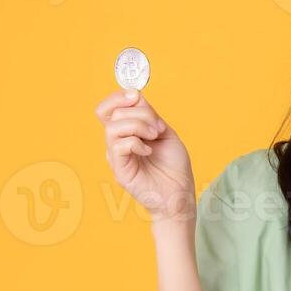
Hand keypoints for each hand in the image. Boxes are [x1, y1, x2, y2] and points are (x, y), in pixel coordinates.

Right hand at [95, 88, 194, 222]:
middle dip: (140, 113)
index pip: (109, 108)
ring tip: (154, 138)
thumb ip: (149, 115)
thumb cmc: (174, 167)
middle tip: (157, 128)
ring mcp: (117, 157)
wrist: (180, 194)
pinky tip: (149, 152)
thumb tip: (134, 97)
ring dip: (138, 126)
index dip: (118, 97)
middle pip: (113, 113)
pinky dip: (136, 143)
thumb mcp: (164, 133)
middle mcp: (118, 143)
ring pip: (113, 127)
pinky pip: (118, 146)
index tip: (136, 96)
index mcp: (127, 132)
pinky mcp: (119, 170)